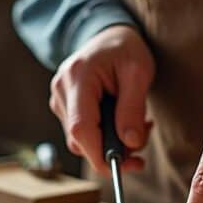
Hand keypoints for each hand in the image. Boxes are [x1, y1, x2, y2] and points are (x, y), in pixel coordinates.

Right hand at [49, 25, 153, 173]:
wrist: (108, 36)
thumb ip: (133, 109)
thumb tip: (130, 144)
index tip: (122, 167)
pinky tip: (121, 121)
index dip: (99, 154)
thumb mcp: (138, 72)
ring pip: (82, 140)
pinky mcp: (64, 108)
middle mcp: (61, 90)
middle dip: (112, 149)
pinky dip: (104, 135)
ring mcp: (59, 100)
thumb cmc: (125, 49)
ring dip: (111, 142)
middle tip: (143, 138)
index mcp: (77, 77)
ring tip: (137, 124)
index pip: (81, 127)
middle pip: (80, 139)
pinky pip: (82, 133)